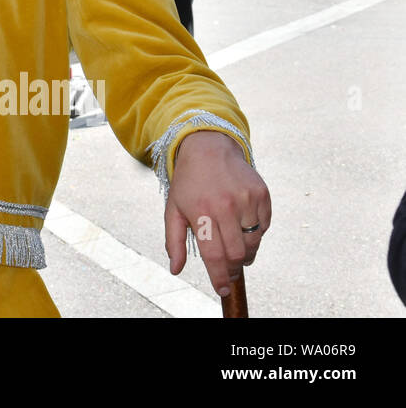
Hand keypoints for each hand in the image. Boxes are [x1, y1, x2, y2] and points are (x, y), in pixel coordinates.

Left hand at [164, 131, 270, 296]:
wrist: (208, 147)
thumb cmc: (188, 183)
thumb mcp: (173, 209)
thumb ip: (173, 241)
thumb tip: (175, 270)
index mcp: (201, 211)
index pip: (214, 255)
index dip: (219, 277)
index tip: (221, 289)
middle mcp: (226, 206)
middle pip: (236, 254)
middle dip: (233, 268)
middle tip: (229, 271)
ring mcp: (247, 199)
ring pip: (252, 243)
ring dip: (245, 254)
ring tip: (235, 250)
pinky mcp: (262, 194)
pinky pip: (263, 227)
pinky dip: (255, 234)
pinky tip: (243, 227)